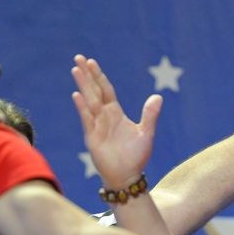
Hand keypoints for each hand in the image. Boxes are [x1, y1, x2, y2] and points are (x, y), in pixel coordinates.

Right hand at [71, 54, 161, 188]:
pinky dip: (82, 107)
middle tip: (78, 58)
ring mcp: (96, 125)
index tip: (91, 62)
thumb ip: (150, 115)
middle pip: (94, 90)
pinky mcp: (92, 137)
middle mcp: (104, 116)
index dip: (99, 76)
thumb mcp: (146, 133)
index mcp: (116, 113)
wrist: (127, 176)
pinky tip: (77, 95)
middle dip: (86, 74)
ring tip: (75, 69)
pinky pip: (87, 118)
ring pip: (89, 100)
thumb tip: (158, 97)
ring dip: (83, 85)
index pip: (106, 89)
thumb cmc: (136, 156)